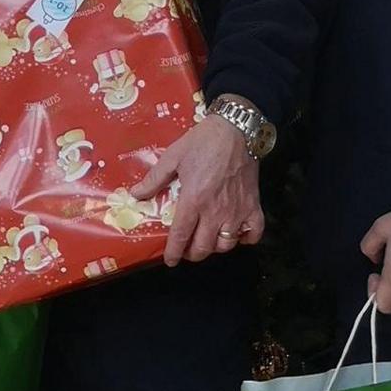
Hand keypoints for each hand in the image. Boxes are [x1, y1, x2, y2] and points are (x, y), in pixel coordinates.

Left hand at [132, 116, 262, 264]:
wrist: (236, 129)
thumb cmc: (202, 142)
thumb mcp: (173, 157)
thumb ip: (154, 179)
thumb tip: (135, 194)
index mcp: (194, 200)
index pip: (181, 236)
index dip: (173, 252)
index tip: (170, 260)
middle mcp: (215, 211)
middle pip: (203, 247)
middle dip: (192, 253)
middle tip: (187, 248)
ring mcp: (237, 211)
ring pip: (226, 245)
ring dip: (215, 247)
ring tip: (208, 240)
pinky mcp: (254, 205)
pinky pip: (254, 233)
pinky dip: (245, 239)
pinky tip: (236, 234)